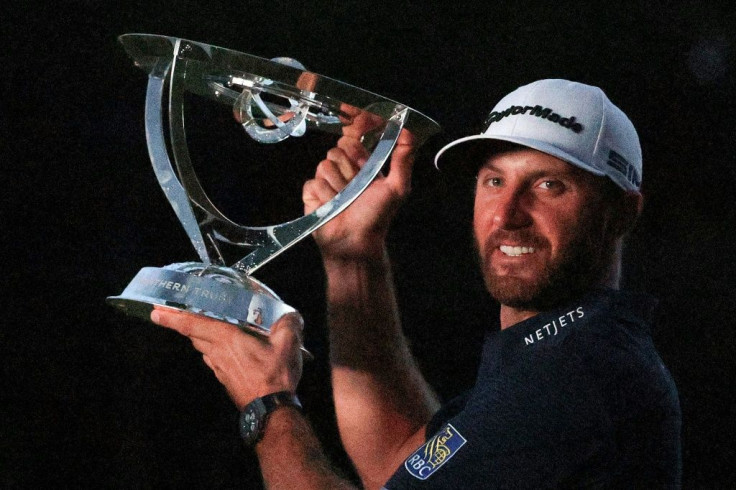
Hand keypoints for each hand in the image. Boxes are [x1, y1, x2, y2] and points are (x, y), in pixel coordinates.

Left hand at [150, 306, 303, 410]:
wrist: (271, 410)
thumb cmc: (275, 377)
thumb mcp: (288, 343)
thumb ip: (289, 323)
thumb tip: (291, 315)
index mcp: (228, 338)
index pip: (193, 324)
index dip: (172, 316)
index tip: (156, 310)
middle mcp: (219, 352)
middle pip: (194, 334)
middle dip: (183, 322)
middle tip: (175, 311)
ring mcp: (220, 367)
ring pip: (203, 346)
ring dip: (199, 334)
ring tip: (203, 324)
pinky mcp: (226, 377)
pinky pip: (213, 357)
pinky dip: (213, 348)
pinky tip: (225, 346)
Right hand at [303, 105, 416, 260]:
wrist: (355, 242)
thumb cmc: (377, 217)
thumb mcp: (397, 187)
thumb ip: (403, 160)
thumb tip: (409, 133)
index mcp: (361, 165)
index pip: (352, 140)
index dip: (354, 147)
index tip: (360, 159)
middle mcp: (342, 170)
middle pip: (336, 151)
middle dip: (348, 171)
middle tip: (356, 189)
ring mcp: (325, 181)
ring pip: (324, 166)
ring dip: (337, 187)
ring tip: (345, 202)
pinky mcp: (311, 193)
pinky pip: (312, 183)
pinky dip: (324, 198)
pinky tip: (331, 208)